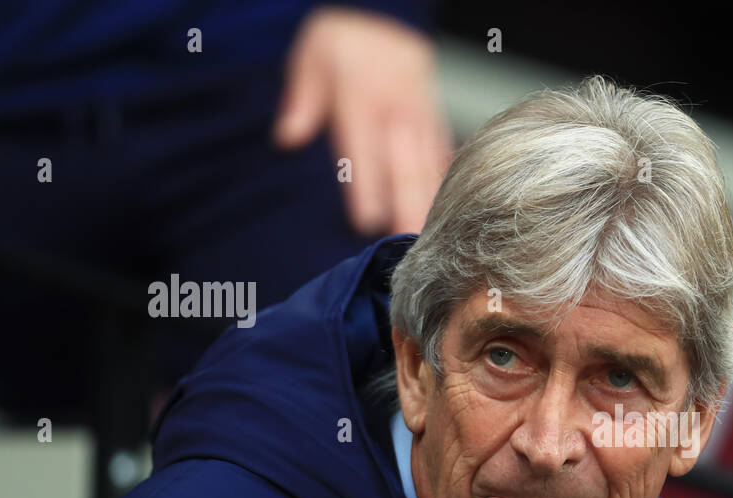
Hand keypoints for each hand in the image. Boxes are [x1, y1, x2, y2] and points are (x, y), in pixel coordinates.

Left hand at [273, 6, 453, 235]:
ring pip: (428, 164)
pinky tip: (445, 213)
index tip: (368, 222)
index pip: (364, 147)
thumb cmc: (345, 44)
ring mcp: (421, 114)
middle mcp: (398, 107)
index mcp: (364, 94)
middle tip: (407, 240)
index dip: (368, 185)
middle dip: (407, 205)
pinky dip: (443, 184)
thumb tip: (287, 137)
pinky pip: (442, 155)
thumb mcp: (313, 56)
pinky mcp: (436, 119)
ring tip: (427, 236)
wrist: (387, 15)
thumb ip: (302, 99)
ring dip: (428, 202)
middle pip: (404, 163)